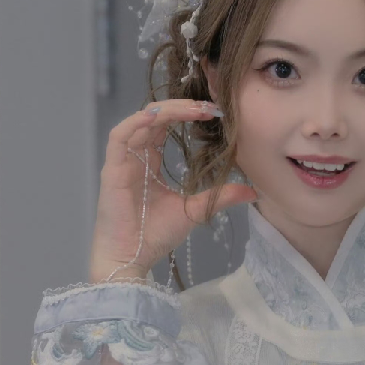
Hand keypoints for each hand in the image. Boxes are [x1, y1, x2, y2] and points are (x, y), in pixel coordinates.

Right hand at [89, 99, 257, 282]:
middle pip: (154, 118)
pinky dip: (136, 123)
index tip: (214, 111)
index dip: (186, 114)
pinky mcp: (111, 169)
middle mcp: (135, 157)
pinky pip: (120, 137)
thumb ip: (220, 196)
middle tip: (208, 105)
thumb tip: (252, 191)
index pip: (165, 126)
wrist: (131, 258)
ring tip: (192, 108)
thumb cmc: (155, 235)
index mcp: (150, 163)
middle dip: (181, 107)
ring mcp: (122, 161)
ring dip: (165, 110)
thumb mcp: (195, 210)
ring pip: (140, 121)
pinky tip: (157, 116)